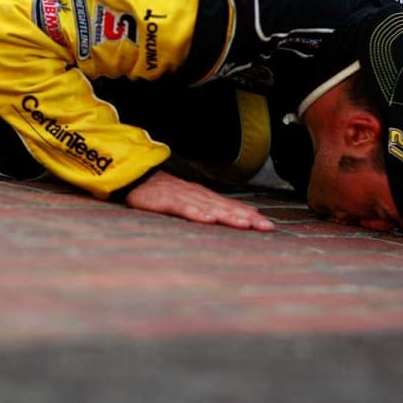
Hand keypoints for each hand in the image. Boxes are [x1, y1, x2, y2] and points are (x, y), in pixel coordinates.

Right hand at [124, 170, 273, 230]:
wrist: (134, 175)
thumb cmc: (162, 191)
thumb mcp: (189, 199)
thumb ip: (212, 206)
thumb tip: (243, 212)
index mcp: (203, 196)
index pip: (230, 206)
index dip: (249, 215)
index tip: (268, 226)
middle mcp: (197, 195)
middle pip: (225, 206)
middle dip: (246, 217)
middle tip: (266, 227)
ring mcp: (182, 196)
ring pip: (209, 207)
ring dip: (228, 215)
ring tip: (245, 224)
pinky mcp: (165, 200)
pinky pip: (183, 207)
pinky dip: (196, 213)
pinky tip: (208, 220)